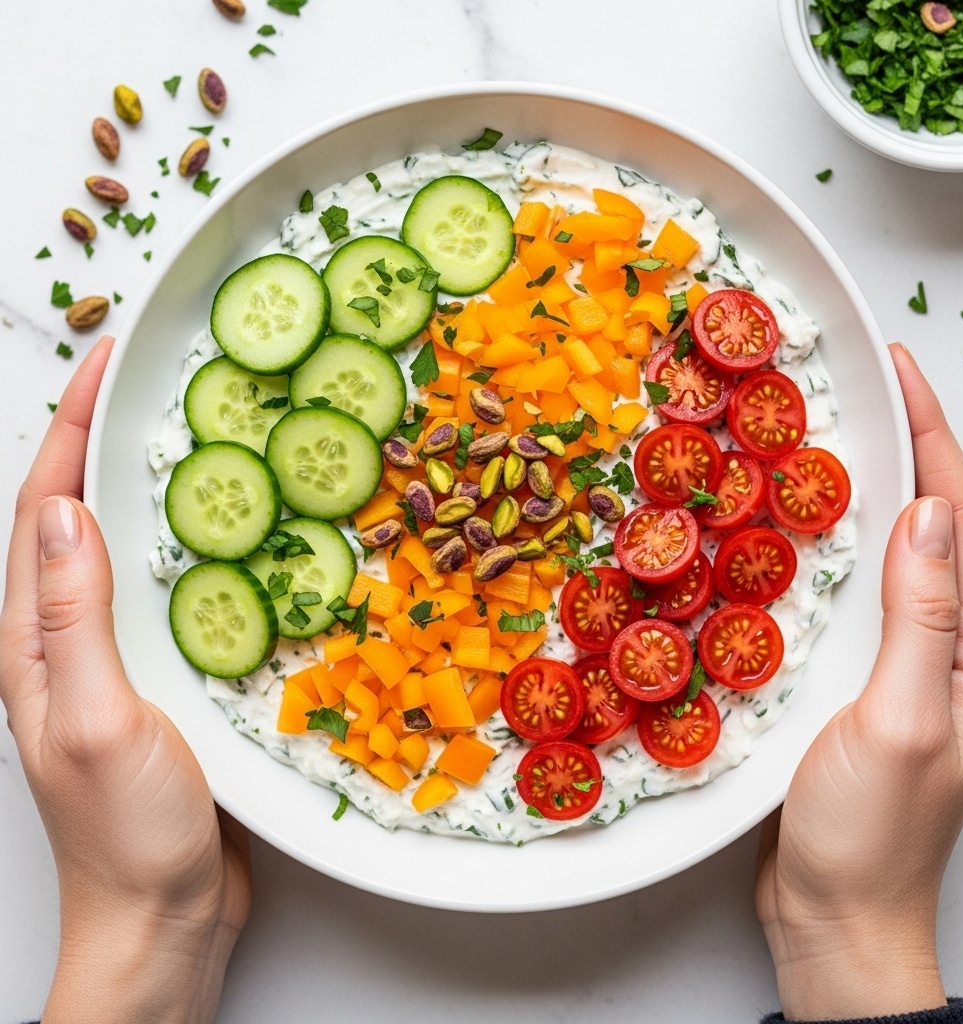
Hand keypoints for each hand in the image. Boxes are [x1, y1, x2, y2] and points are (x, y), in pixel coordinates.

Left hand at [0, 337, 251, 1023]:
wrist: (163, 916)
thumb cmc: (126, 836)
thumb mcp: (97, 721)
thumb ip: (75, 620)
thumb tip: (62, 513)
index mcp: (35, 640)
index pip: (42, 509)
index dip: (67, 428)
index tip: (102, 363)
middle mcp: (67, 638)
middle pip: (78, 514)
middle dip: (103, 437)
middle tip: (147, 381)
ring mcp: (116, 657)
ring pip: (129, 548)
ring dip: (153, 486)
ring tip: (193, 436)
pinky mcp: (161, 676)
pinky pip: (172, 589)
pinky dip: (194, 544)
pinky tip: (230, 535)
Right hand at [754, 343, 962, 1020]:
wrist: (841, 916)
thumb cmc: (871, 834)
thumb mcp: (900, 720)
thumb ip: (920, 616)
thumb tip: (926, 513)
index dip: (935, 437)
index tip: (901, 370)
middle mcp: (956, 648)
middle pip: (941, 524)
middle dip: (913, 447)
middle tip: (867, 388)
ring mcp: (912, 663)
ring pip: (900, 553)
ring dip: (876, 490)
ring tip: (837, 439)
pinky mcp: (867, 679)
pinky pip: (863, 591)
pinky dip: (842, 544)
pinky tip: (809, 530)